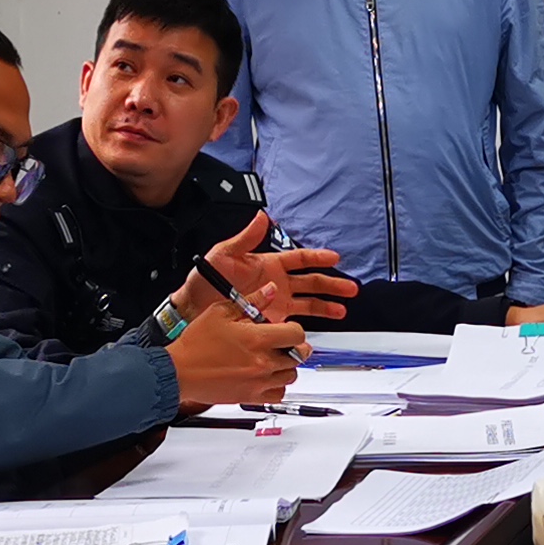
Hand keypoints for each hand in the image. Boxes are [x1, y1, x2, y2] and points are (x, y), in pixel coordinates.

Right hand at [171, 304, 306, 409]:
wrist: (179, 371)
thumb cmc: (195, 344)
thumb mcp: (221, 312)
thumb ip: (251, 300)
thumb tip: (270, 290)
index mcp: (257, 339)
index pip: (296, 334)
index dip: (295, 330)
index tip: (288, 329)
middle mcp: (262, 362)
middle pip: (298, 356)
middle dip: (294, 348)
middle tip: (284, 344)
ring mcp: (258, 382)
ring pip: (291, 376)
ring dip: (287, 367)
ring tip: (275, 360)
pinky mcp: (250, 397)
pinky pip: (278, 395)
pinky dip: (277, 387)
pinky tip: (268, 378)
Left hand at [198, 212, 357, 325]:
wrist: (193, 308)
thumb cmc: (205, 279)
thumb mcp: (224, 254)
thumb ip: (246, 238)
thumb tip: (262, 216)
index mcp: (268, 264)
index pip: (299, 259)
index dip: (317, 258)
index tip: (334, 258)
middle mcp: (276, 284)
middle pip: (311, 282)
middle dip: (331, 284)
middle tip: (350, 288)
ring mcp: (276, 303)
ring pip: (308, 303)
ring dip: (326, 305)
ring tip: (343, 309)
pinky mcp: (271, 321)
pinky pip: (294, 323)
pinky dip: (308, 325)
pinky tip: (319, 328)